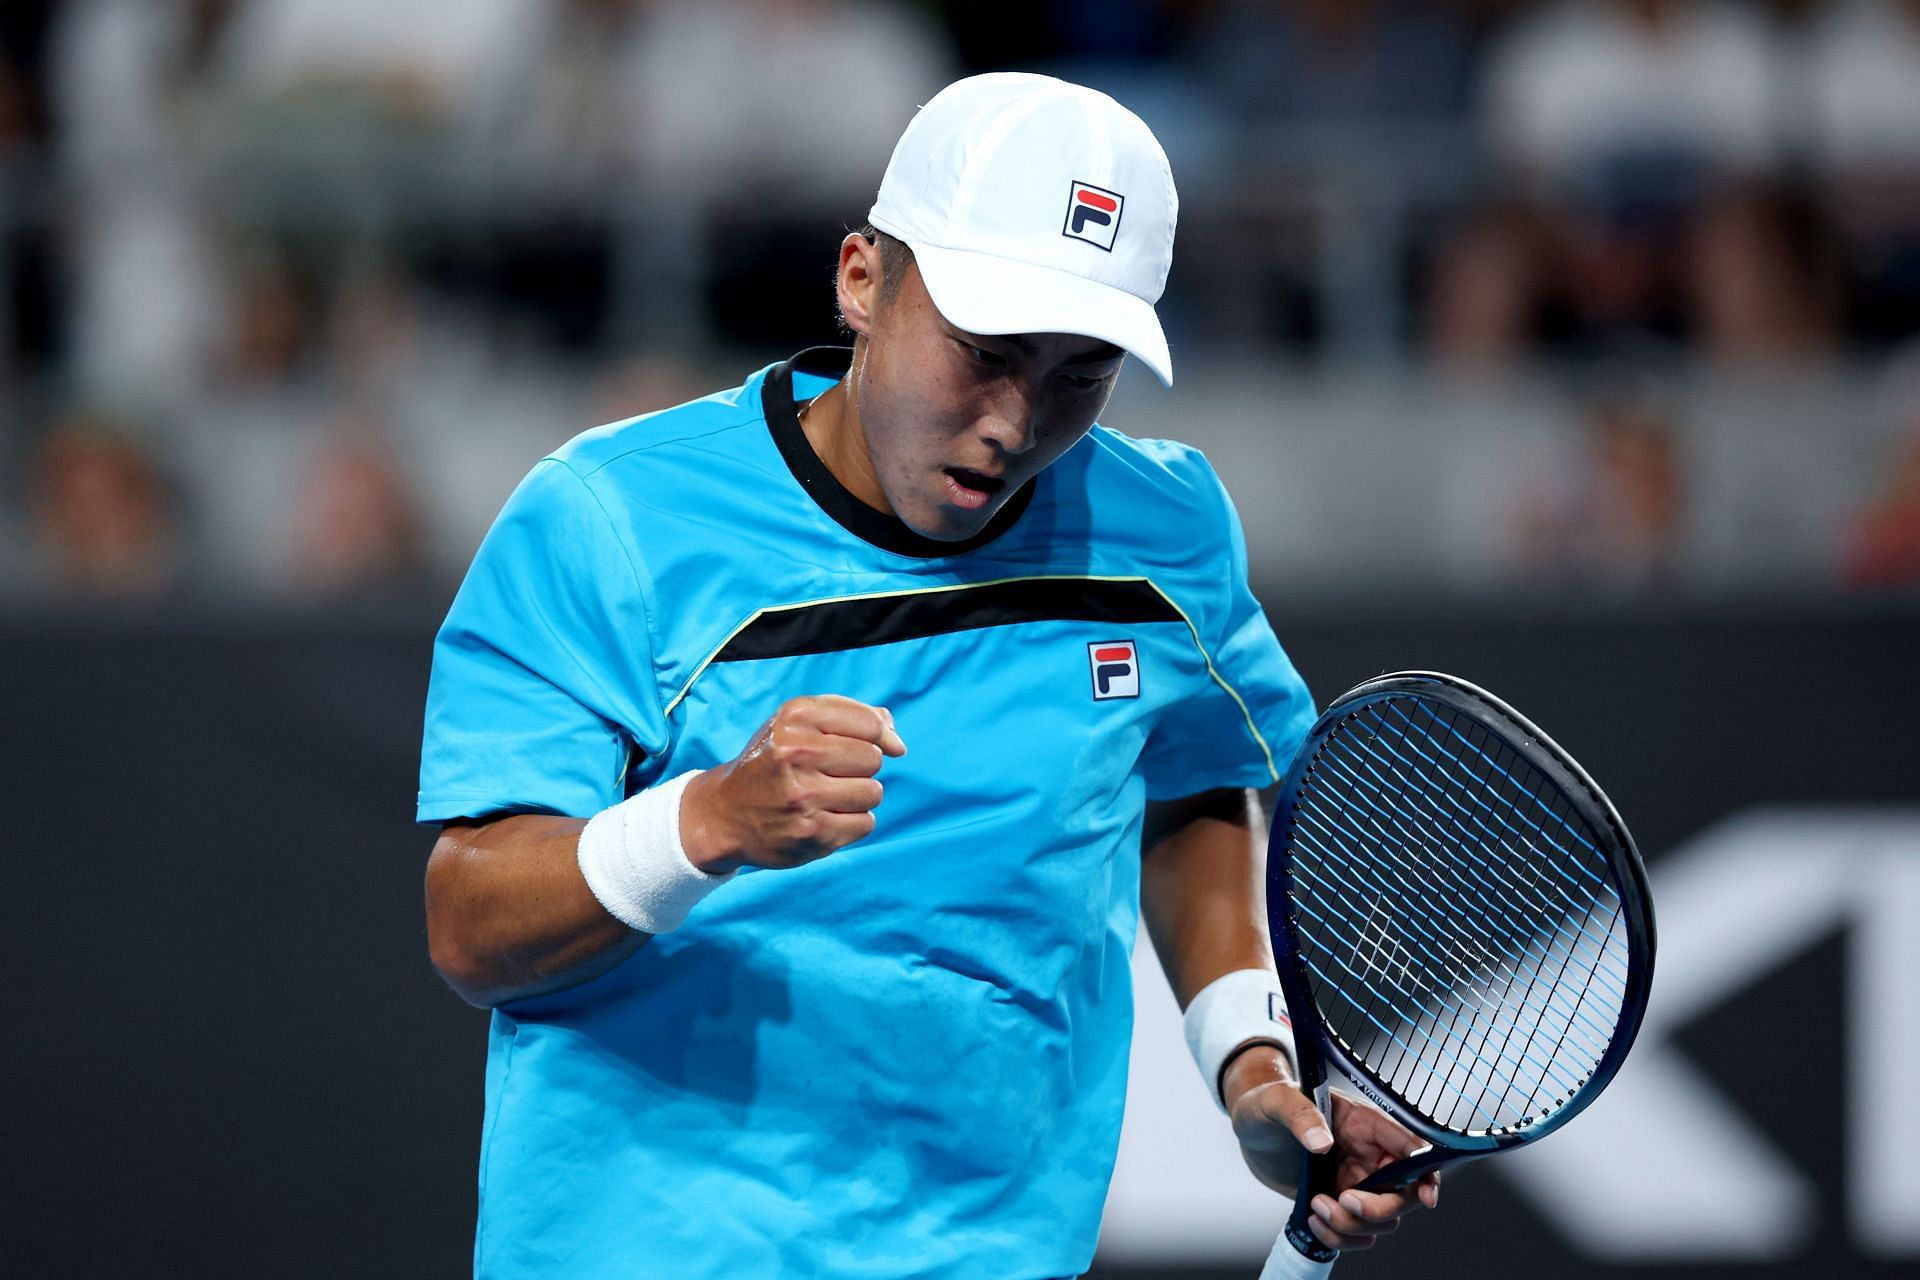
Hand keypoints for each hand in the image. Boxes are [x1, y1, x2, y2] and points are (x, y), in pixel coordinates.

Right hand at [679, 695, 906, 872]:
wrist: (725, 813)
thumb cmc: (773, 762)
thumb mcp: (799, 725)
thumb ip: (853, 718)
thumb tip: (898, 743)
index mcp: (794, 718)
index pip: (870, 723)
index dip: (877, 735)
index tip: (864, 744)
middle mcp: (796, 754)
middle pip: (874, 758)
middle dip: (860, 767)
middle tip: (829, 773)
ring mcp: (803, 797)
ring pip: (874, 792)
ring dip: (858, 796)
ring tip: (827, 796)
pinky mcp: (811, 834)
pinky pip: (866, 823)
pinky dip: (852, 822)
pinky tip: (824, 817)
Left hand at [1224, 1046, 1440, 1253]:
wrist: (1250, 1129)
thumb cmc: (1267, 1105)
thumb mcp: (1276, 1101)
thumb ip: (1300, 1115)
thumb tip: (1321, 1142)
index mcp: (1366, 1124)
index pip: (1412, 1148)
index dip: (1427, 1173)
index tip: (1426, 1197)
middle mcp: (1370, 1156)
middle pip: (1404, 1194)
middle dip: (1378, 1209)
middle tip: (1344, 1201)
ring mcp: (1358, 1183)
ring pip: (1382, 1221)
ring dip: (1350, 1226)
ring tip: (1316, 1205)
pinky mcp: (1341, 1204)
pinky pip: (1357, 1234)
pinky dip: (1338, 1237)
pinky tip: (1313, 1220)